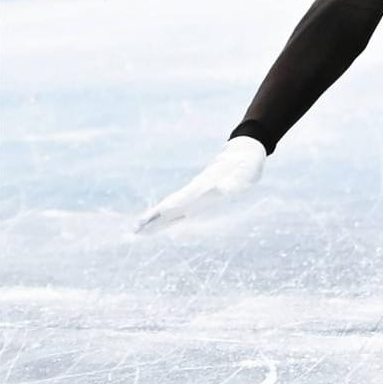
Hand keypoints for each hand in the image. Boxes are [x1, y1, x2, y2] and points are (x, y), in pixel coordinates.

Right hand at [135, 136, 266, 231]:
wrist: (243, 152)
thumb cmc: (247, 165)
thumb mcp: (246, 173)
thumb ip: (234, 181)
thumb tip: (221, 189)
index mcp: (207, 183)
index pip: (188, 195)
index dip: (176, 204)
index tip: (161, 212)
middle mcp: (196, 188)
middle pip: (172, 204)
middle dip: (154, 217)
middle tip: (135, 229)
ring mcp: (195, 192)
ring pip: (172, 208)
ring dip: (155, 219)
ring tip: (137, 231)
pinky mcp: (198, 196)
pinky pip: (179, 210)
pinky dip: (167, 218)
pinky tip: (158, 227)